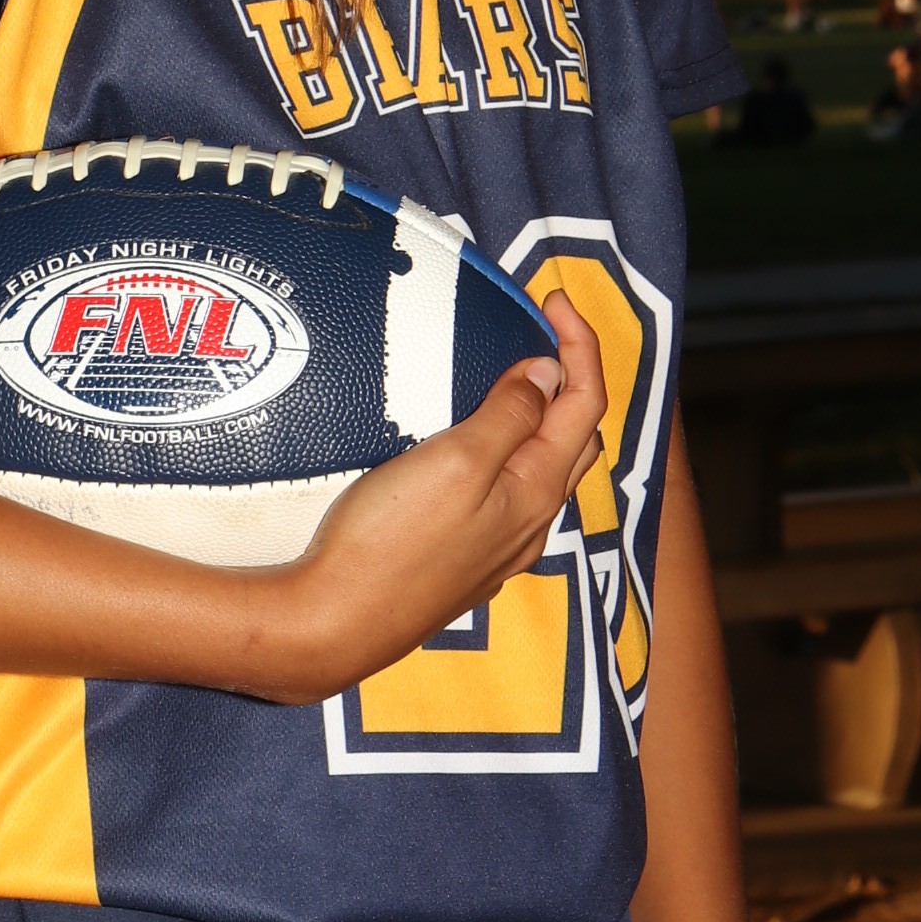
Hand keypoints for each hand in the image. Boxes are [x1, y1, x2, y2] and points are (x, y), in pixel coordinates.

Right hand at [257, 295, 604, 704]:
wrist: (334, 623)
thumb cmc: (390, 542)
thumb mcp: (457, 460)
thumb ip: (510, 415)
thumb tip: (548, 374)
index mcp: (536, 489)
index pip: (586, 403)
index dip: (580, 343)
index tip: (552, 298)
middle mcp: (529, 523)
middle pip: (576, 437)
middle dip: (572, 377)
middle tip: (538, 330)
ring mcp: (498, 549)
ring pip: (544, 471)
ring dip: (543, 419)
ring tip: (509, 380)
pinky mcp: (463, 563)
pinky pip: (508, 498)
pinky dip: (510, 455)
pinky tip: (475, 451)